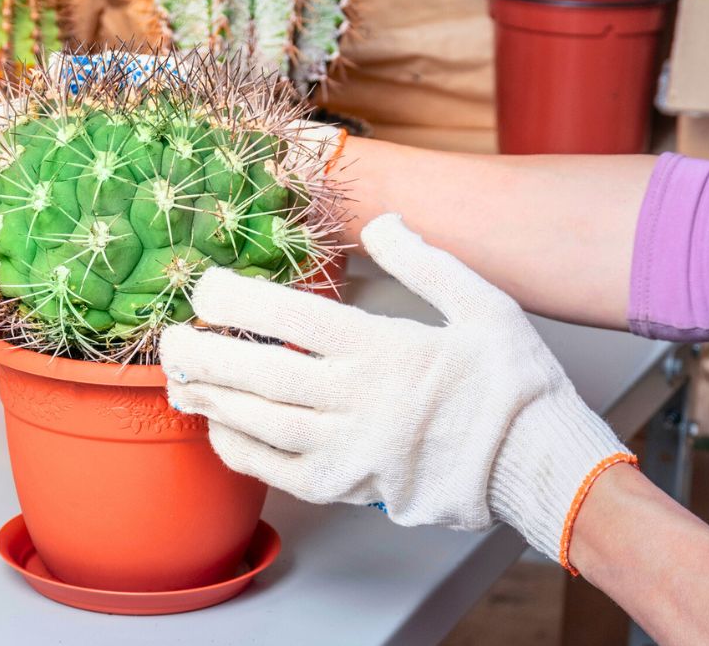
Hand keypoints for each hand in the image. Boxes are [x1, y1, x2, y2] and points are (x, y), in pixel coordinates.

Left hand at [162, 214, 632, 566]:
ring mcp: (354, 449)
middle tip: (169, 340)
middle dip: (207, 355)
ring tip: (180, 382)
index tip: (204, 288)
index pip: (295, 318)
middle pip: (264, 374)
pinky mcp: (353, 487)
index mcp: (388, 350)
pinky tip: (221, 431)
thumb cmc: (514, 385)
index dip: (239, 301)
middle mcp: (361, 400)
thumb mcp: (485, 305)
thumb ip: (427, 261)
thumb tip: (380, 221)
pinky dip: (245, 453)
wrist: (539, 465)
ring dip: (216, 402)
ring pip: (265, 424)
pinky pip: (284, 473)